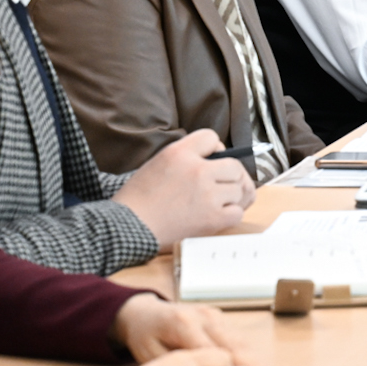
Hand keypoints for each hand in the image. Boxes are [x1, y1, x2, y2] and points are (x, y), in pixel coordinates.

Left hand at [111, 293, 260, 365]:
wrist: (144, 314)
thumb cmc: (145, 337)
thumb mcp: (150, 355)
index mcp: (183, 323)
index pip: (211, 349)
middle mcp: (203, 315)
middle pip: (232, 342)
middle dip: (252, 362)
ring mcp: (214, 314)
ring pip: (238, 339)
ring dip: (254, 358)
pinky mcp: (219, 317)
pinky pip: (236, 336)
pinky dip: (248, 352)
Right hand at [113, 130, 254, 245]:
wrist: (127, 228)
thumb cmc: (139, 198)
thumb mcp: (158, 163)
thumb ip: (187, 155)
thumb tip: (218, 155)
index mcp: (179, 153)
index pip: (211, 137)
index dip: (213, 149)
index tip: (209, 161)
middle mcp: (197, 171)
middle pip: (234, 165)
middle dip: (229, 175)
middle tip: (219, 185)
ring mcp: (207, 195)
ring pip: (239, 188)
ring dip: (231, 196)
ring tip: (216, 201)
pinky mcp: (212, 218)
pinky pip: (238, 211)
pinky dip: (231, 213)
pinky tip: (218, 214)